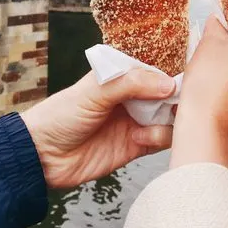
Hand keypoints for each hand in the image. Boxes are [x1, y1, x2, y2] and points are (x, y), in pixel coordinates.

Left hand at [21, 70, 175, 188]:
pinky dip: (159, 138)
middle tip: (175, 105)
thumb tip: (168, 85)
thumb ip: (132, 83)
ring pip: (170, 118)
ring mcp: (136, 121)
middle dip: (176, 100)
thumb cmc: (61, 114)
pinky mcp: (137, 146)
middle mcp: (134, 98)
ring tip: (151, 124)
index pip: (157, 72)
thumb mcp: (95, 90)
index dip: (172, 76)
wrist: (41, 155)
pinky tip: (139, 137)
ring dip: (168, 121)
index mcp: (124, 77)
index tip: (185, 82)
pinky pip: (161, 141)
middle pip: (169, 96)